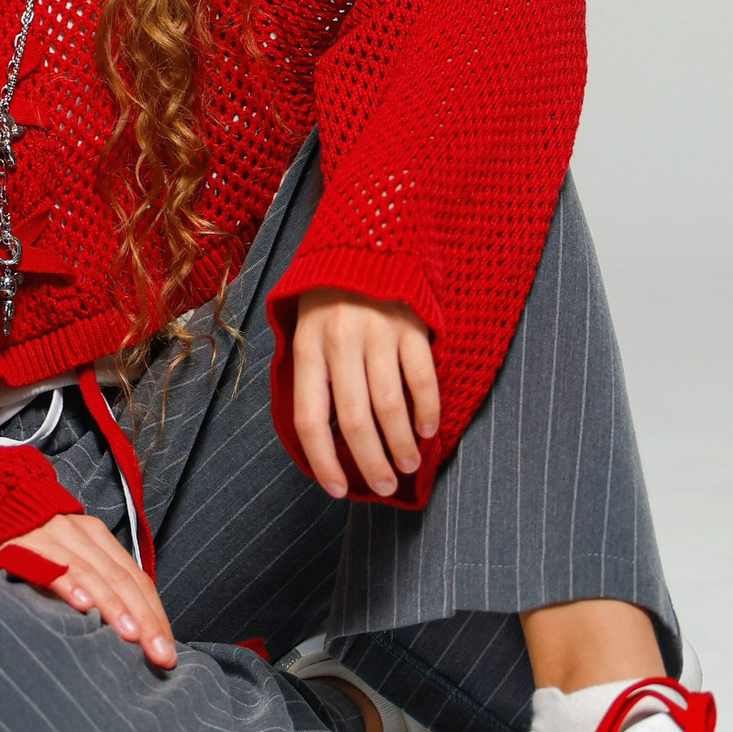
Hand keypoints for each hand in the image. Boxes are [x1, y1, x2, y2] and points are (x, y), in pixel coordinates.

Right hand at [0, 513, 177, 668]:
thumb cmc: (30, 541)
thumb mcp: (69, 554)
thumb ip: (95, 581)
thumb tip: (129, 630)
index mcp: (97, 538)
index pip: (138, 578)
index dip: (156, 615)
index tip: (167, 651)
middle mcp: (80, 533)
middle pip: (122, 578)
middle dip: (146, 619)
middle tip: (160, 656)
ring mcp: (51, 535)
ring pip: (91, 572)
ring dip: (113, 605)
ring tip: (131, 635)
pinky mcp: (19, 543)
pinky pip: (48, 564)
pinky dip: (68, 583)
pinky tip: (82, 605)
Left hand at [291, 289, 440, 498]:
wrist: (364, 242)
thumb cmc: (329, 299)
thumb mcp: (304, 332)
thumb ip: (312, 378)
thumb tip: (325, 441)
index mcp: (307, 348)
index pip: (310, 420)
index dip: (323, 462)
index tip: (338, 489)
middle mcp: (341, 342)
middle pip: (356, 420)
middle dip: (370, 463)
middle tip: (383, 486)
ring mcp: (379, 333)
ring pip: (392, 405)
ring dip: (401, 444)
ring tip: (406, 465)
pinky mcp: (412, 326)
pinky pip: (423, 379)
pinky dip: (428, 411)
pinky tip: (428, 431)